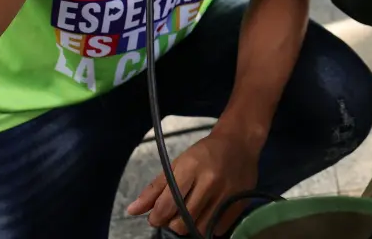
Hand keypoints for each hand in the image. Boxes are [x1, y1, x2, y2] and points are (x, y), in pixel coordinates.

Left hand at [127, 129, 260, 236]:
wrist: (239, 143)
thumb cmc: (204, 153)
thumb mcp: (177, 164)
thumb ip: (155, 189)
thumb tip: (132, 210)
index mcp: (190, 168)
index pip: (167, 204)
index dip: (156, 217)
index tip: (156, 217)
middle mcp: (210, 181)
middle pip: (183, 221)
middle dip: (173, 223)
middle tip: (175, 214)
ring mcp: (226, 193)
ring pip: (200, 228)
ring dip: (192, 226)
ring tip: (192, 213)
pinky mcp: (239, 204)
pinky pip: (218, 229)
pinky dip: (210, 226)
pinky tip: (208, 213)